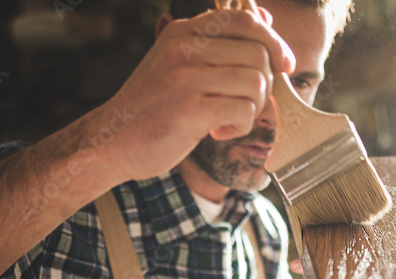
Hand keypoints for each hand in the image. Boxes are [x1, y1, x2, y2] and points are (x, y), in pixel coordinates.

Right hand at [94, 8, 293, 182]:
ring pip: (256, 83)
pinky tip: (216, 132)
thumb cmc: (153, 107)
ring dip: (251, 109)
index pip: (246, 21)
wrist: (112, 141)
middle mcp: (183, 47)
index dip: (274, 43)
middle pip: (259, 55)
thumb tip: (267, 23)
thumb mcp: (180, 65)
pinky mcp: (189, 109)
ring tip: (226, 119)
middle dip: (264, 86)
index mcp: (182, 32)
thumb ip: (219, 45)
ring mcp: (184, 76)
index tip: (283, 66)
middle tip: (243, 104)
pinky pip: (244, 111)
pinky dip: (239, 127)